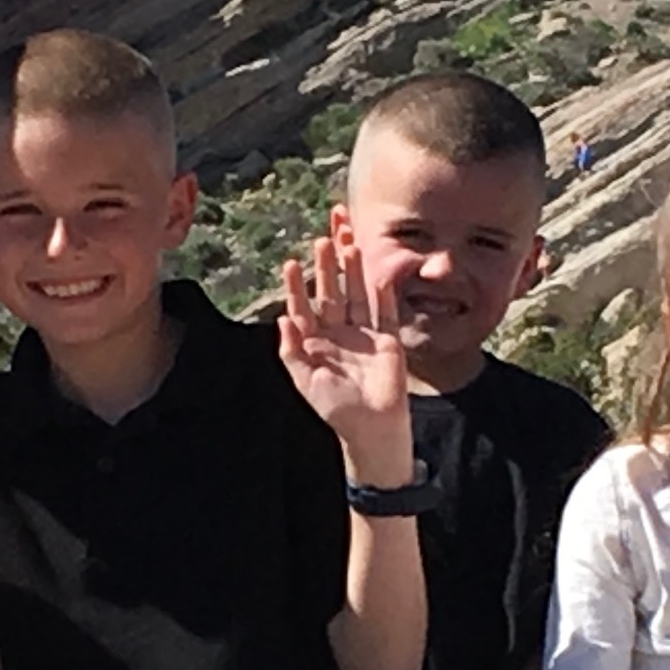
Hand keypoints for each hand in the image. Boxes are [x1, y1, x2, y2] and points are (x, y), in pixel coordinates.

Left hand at [277, 238, 408, 481]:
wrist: (371, 428)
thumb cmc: (335, 408)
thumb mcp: (305, 381)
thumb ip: (291, 352)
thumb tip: (282, 319)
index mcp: (315, 342)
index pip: (304, 307)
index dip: (297, 286)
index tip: (290, 263)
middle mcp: (339, 333)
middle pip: (332, 293)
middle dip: (327, 268)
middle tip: (322, 240)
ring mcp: (364, 334)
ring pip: (357, 296)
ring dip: (354, 273)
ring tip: (349, 246)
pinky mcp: (388, 341)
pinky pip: (386, 314)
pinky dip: (385, 295)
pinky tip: (381, 275)